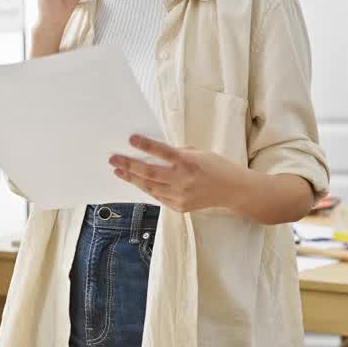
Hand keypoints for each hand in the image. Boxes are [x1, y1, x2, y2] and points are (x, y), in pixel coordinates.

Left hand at [109, 135, 251, 213]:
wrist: (233, 191)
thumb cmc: (218, 167)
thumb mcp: (200, 153)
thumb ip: (178, 153)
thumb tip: (155, 151)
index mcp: (189, 162)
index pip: (163, 152)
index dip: (146, 145)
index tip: (131, 139)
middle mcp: (183, 180)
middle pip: (150, 172)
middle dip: (129, 165)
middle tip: (113, 159)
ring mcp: (181, 195)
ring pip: (150, 187)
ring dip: (132, 178)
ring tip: (119, 171)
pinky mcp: (180, 207)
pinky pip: (158, 197)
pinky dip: (146, 189)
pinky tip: (136, 182)